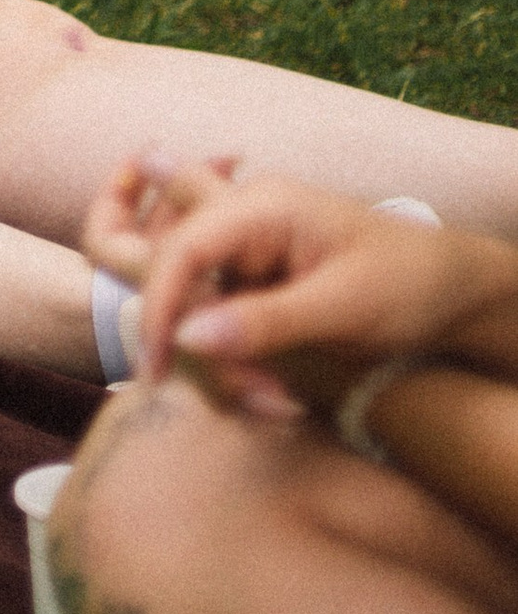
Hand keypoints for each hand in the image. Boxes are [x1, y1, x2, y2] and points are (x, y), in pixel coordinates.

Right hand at [84, 158, 517, 415]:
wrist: (454, 294)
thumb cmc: (411, 283)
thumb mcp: (344, 307)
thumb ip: (264, 322)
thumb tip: (184, 339)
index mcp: (262, 206)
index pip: (182, 249)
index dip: (158, 308)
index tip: (159, 371)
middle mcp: (242, 224)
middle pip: (181, 290)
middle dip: (209, 355)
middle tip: (263, 402)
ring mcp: (245, 258)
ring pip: (196, 321)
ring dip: (229, 373)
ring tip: (285, 407)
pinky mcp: (252, 292)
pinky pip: (219, 336)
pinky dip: (242, 374)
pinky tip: (279, 399)